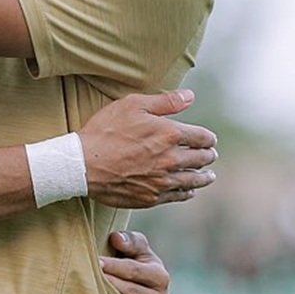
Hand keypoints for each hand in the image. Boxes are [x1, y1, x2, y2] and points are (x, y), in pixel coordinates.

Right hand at [78, 90, 217, 208]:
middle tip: (210, 156)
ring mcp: (163, 180)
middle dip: (208, 156)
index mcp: (170, 134)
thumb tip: (190, 96)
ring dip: (204, 177)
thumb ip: (165, 102)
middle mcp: (172, 159)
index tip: (209, 140)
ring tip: (208, 176)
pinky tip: (188, 191)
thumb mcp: (132, 105)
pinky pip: (178, 196)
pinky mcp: (152, 197)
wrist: (84, 164)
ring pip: (194, 181)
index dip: (209, 138)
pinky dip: (187, 192)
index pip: (203, 138)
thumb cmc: (106, 131)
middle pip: (202, 159)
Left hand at [101, 231, 170, 293]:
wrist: (144, 290)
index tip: (97, 262)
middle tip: (92, 278)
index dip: (115, 265)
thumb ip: (130, 241)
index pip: (134, 269)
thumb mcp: (137, 250)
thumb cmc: (136, 265)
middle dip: (111, 284)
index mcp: (159, 274)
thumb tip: (116, 238)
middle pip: (132, 290)